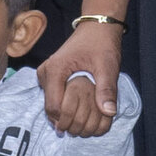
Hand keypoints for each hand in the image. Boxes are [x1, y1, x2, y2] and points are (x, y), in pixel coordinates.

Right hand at [38, 18, 122, 135]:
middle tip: (86, 125)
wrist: (97, 27)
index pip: (54, 106)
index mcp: (56, 69)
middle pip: (50, 107)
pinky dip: (66, 104)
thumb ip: (107, 89)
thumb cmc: (102, 44)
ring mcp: (46, 73)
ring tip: (85, 114)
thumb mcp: (108, 66)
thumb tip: (109, 112)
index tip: (84, 127)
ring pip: (51, 104)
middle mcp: (46, 71)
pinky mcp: (50, 75)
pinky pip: (54, 97)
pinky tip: (81, 106)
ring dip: (66, 112)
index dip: (67, 120)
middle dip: (67, 118)